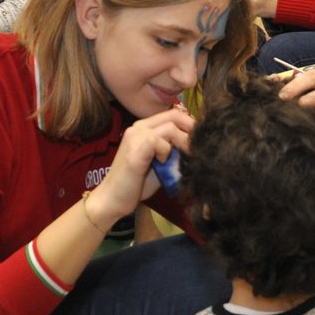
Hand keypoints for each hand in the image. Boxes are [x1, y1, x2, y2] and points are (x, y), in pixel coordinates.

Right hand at [92, 106, 197, 220]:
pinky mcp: (134, 151)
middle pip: (174, 115)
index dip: (191, 124)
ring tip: (183, 156)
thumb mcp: (162, 164)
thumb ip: (175, 152)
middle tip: (199, 146)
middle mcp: (138, 128)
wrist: (113, 199)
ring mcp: (135, 137)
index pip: (174, 114)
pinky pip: (157, 141)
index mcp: (144, 128)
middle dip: (192, 129)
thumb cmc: (137, 183)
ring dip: (182, 142)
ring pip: (169, 127)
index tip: (201, 139)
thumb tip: (196, 147)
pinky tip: (163, 162)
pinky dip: (166, 151)